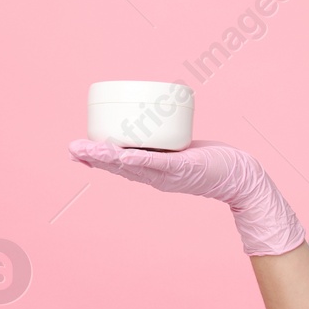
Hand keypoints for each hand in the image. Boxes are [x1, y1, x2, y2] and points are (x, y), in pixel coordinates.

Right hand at [66, 138, 305, 256]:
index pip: (118, 164)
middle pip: (119, 166)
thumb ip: (163, 148)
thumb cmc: (209, 162)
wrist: (238, 177)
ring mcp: (168, 173)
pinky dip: (141, 159)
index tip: (74, 151)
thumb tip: (148, 131)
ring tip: (88, 150)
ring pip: (133, 164)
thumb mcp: (178, 156)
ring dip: (109, 157)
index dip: (96, 159)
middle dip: (93, 157)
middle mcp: (155, 176)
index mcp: (151, 171)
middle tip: (71, 149)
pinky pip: (158, 163)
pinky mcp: (183, 168)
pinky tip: (125, 155)